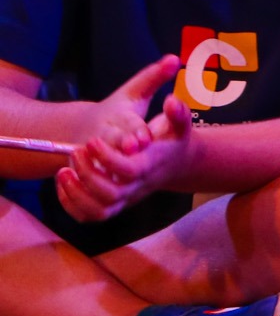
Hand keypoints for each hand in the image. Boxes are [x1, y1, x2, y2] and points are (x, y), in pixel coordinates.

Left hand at [58, 64, 197, 222]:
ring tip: (63, 171)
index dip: (107, 158)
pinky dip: (71, 204)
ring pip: (98, 210)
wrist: (174, 165)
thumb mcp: (179, 126)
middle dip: (88, 174)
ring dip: (75, 193)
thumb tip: (172, 100)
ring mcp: (124, 199)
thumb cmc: (171, 142)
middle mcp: (136, 187)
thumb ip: (178, 113)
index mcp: (149, 167)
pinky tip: (64, 182)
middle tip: (76, 151)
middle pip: (110, 193)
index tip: (92, 141)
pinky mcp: (113, 205)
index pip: (128, 170)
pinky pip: (88, 215)